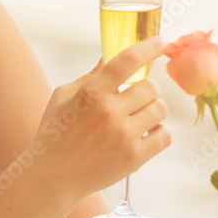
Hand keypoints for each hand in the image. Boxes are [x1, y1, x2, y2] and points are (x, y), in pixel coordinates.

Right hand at [33, 36, 169, 197]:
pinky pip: (164, 135)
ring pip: (160, 109)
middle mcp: (109, 111)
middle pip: (150, 87)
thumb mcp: (63, 96)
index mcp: (91, 92)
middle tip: (134, 99)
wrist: (52, 175)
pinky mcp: (134, 157)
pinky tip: (144, 134)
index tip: (161, 42)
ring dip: (152, 110)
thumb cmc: (55, 133)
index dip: (148, 47)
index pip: (127, 60)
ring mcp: (123, 135)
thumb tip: (109, 57)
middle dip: (145, 90)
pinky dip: (158, 133)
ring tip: (137, 118)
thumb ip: (89, 76)